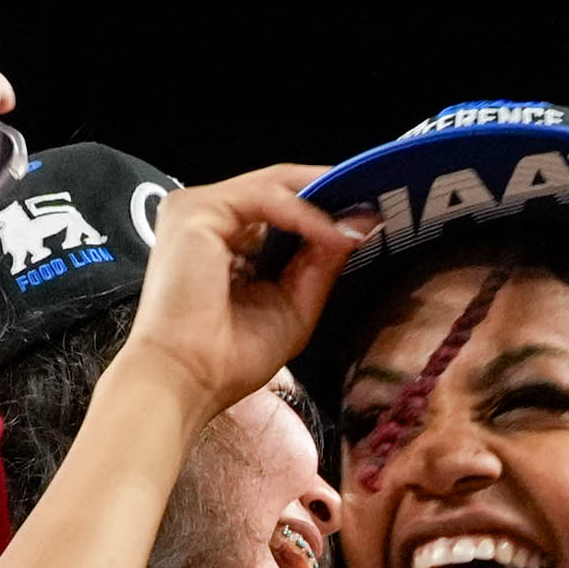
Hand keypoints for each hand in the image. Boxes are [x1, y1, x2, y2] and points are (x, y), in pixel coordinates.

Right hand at [119, 169, 367, 419]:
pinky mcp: (197, 210)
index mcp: (226, 241)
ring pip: (275, 187)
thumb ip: (320, 264)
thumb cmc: (227, 358)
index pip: (282, 208)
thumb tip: (357, 226)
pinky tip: (336, 234)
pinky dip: (306, 215)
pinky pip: (265, 199)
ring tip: (366, 217)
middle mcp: (210, 219)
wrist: (187, 380)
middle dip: (333, 193)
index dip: (328, 208)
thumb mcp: (294, 307)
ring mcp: (199, 210)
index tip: (372, 215)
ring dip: (326, 201)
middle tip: (381, 200)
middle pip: (280, 189)